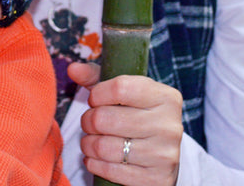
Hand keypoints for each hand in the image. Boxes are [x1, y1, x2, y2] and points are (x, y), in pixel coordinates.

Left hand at [69, 62, 182, 185]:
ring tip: (90, 140)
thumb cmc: (134, 113)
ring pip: (105, 147)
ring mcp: (165, 155)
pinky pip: (112, 172)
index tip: (94, 100)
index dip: (97, 94)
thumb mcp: (119, 89)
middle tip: (89, 122)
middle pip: (106, 119)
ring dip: (88, 144)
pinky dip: (95, 164)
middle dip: (88, 121)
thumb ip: (94, 76)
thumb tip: (73, 69)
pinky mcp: (158, 180)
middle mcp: (170, 125)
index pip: (119, 88)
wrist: (159, 152)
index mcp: (165, 97)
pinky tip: (95, 158)